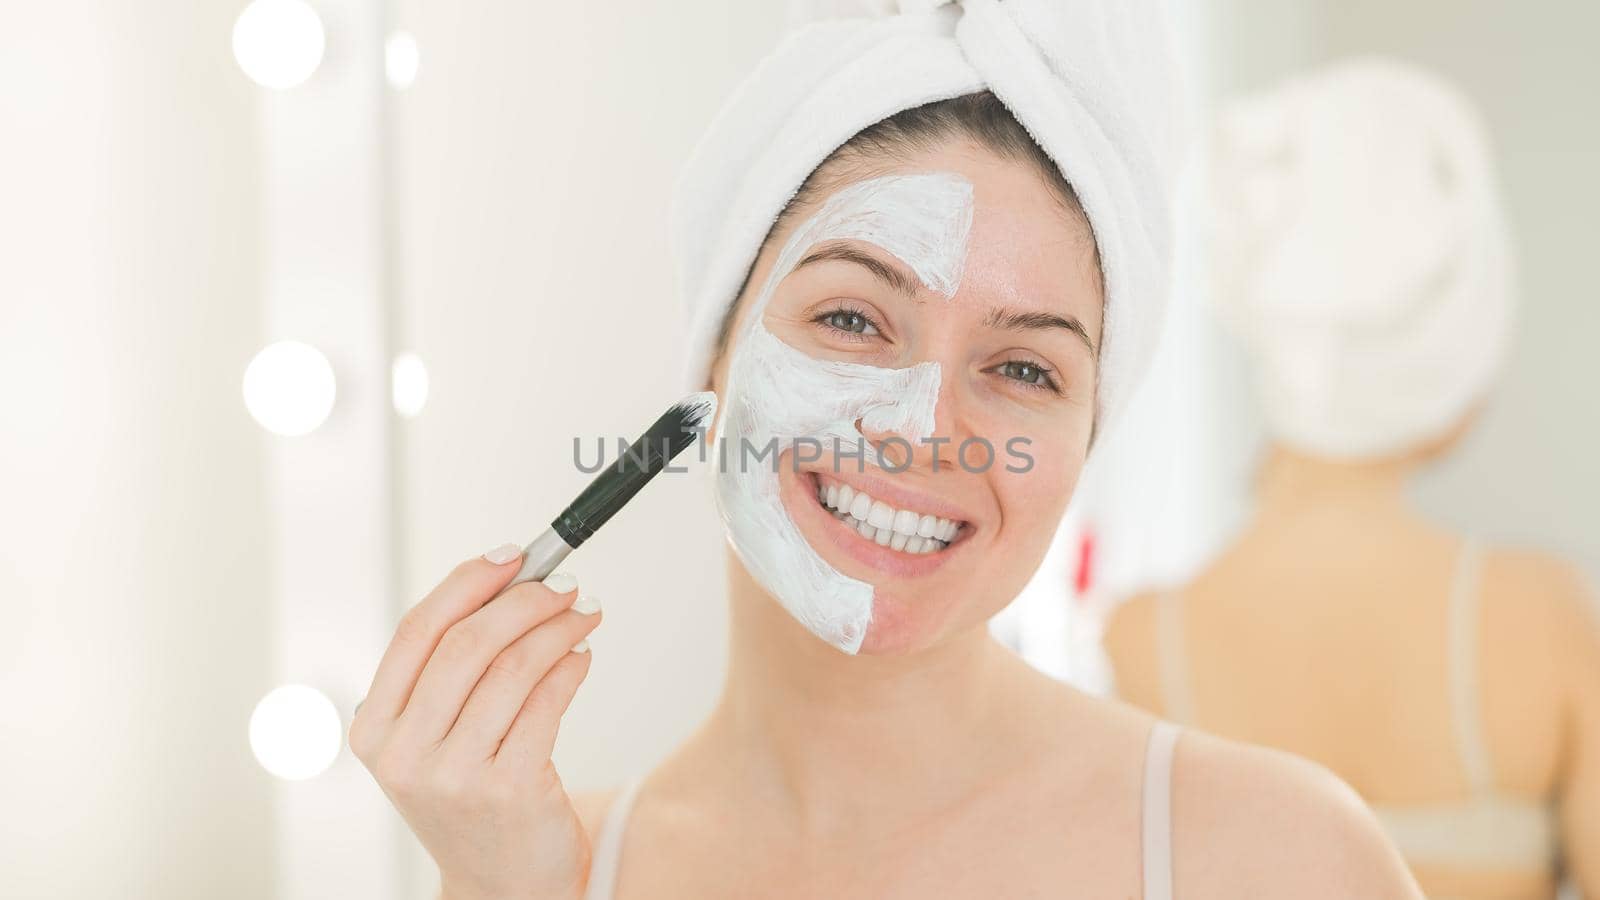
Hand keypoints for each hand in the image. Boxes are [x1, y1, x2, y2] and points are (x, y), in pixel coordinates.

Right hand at [350, 544, 600, 899]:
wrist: (502, 885)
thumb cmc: (473, 798)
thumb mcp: (435, 738)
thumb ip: (452, 671)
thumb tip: (508, 584)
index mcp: (375, 728)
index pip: (417, 631)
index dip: (468, 583)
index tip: (513, 556)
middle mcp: (404, 753)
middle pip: (467, 643)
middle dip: (524, 600)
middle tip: (564, 583)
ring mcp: (454, 775)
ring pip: (512, 668)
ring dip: (557, 628)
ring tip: (584, 614)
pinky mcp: (508, 789)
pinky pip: (547, 702)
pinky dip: (571, 666)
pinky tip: (582, 655)